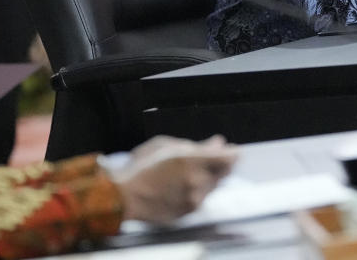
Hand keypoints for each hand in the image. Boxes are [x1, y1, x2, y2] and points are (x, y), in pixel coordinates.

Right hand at [108, 135, 236, 224]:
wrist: (124, 196)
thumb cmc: (141, 166)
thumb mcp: (166, 145)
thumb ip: (196, 145)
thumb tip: (218, 143)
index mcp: (193, 161)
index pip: (230, 158)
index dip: (232, 153)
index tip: (231, 150)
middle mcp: (198, 182)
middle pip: (224, 173)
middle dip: (219, 164)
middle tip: (205, 158)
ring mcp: (194, 200)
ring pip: (213, 186)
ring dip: (207, 178)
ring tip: (185, 172)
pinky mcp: (188, 213)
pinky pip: (201, 199)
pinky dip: (196, 190)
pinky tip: (180, 185)